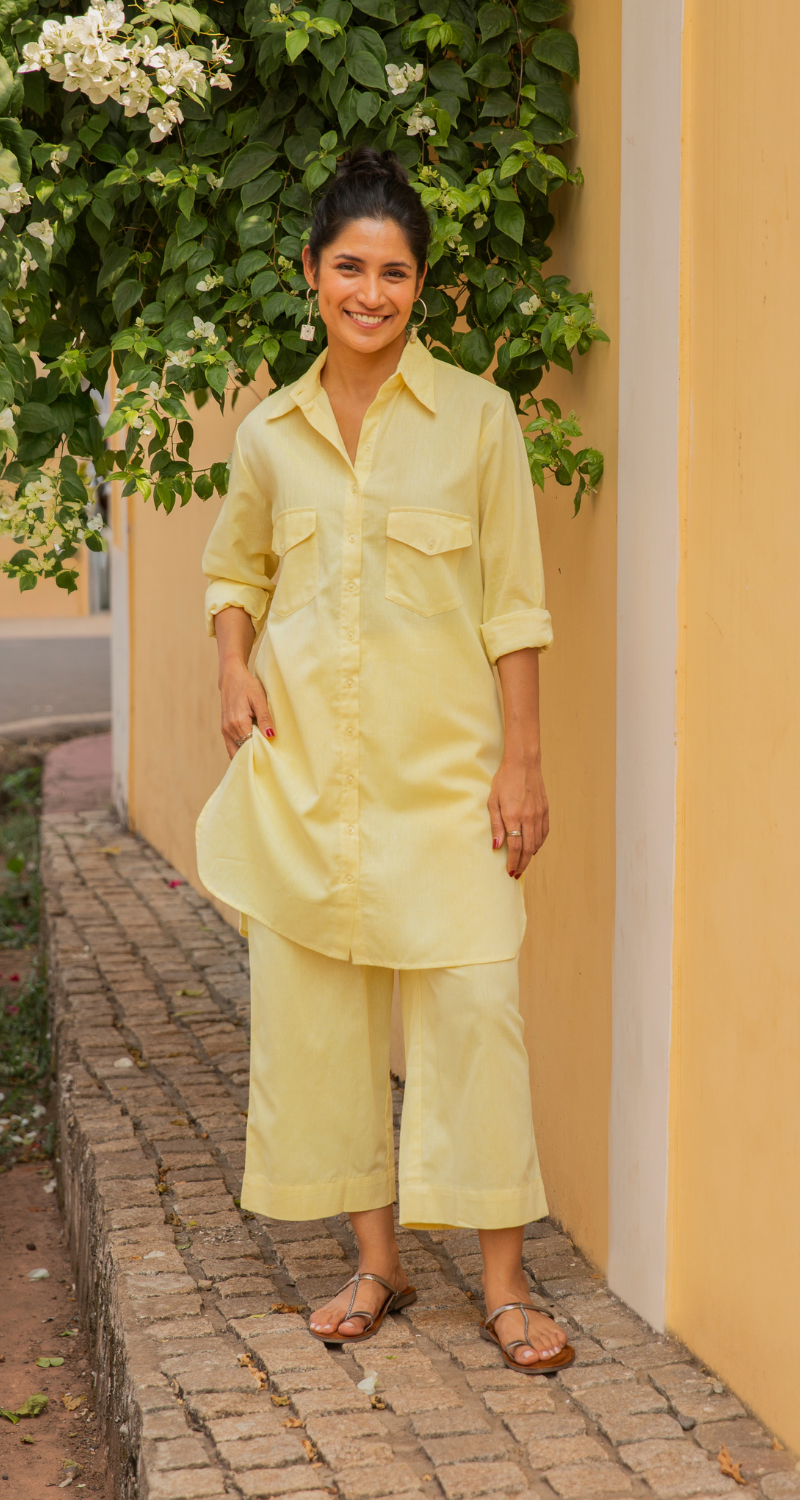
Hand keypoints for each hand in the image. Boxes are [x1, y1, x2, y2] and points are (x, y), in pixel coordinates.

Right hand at [219, 658, 273, 760]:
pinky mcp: (224, 729)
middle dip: (255, 755)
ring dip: (248, 753)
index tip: (272, 754)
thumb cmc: (247, 686)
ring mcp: (225, 730)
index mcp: (239, 723)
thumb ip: (264, 718)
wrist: (231, 678)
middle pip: (243, 750)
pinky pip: (231, 746)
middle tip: (269, 757)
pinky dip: (240, 750)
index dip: (261, 752)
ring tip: (261, 755)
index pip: (251, 746)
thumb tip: (270, 735)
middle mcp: (229, 729)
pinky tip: (252, 751)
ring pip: (236, 750)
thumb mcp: (259, 699)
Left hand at [488, 753, 548, 876]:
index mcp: (513, 816)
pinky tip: (533, 848)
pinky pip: (544, 833)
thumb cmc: (504, 780)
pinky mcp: (545, 810)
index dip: (513, 862)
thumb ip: (495, 825)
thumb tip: (496, 846)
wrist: (523, 763)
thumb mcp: (493, 801)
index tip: (510, 871)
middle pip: (528, 849)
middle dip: (522, 864)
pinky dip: (539, 844)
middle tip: (516, 873)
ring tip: (523, 863)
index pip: (515, 847)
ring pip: (537, 843)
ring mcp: (539, 814)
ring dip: (530, 856)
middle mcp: (528, 817)